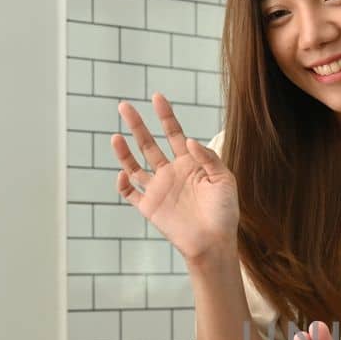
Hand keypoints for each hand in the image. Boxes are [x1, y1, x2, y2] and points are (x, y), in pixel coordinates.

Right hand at [112, 94, 238, 264]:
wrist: (214, 242)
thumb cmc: (224, 212)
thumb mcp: (224, 179)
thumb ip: (208, 158)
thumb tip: (189, 140)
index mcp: (189, 164)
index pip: (174, 134)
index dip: (165, 116)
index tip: (157, 97)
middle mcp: (171, 173)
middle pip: (149, 143)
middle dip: (137, 125)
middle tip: (124, 106)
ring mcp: (158, 189)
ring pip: (135, 165)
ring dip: (124, 151)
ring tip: (116, 136)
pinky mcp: (149, 207)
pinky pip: (130, 193)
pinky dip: (123, 183)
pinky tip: (124, 173)